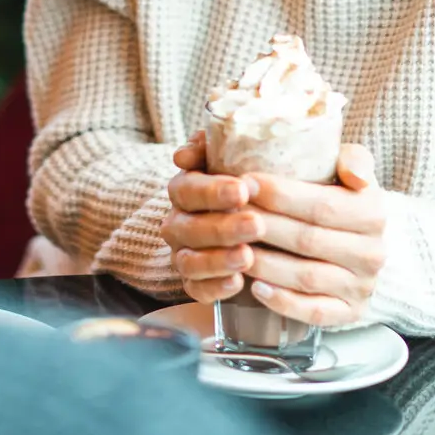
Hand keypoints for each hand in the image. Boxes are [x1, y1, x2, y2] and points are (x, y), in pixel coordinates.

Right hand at [162, 132, 262, 303]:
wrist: (238, 220)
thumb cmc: (240, 184)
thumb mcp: (229, 159)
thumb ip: (212, 145)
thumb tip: (187, 151)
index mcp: (185, 189)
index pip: (187, 189)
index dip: (212, 191)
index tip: (242, 189)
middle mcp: (178, 223)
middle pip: (189, 227)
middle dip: (223, 227)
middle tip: (256, 224)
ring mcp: (183, 255)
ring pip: (190, 261)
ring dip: (218, 260)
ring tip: (247, 256)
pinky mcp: (193, 283)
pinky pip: (196, 290)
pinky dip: (215, 287)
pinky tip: (237, 282)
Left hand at [243, 144, 386, 327]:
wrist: (361, 244)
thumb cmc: (341, 199)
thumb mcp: (350, 170)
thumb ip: (353, 160)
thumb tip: (354, 173)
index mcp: (373, 213)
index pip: (322, 205)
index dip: (280, 195)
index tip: (245, 183)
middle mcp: (372, 253)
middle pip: (308, 240)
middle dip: (264, 226)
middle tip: (228, 214)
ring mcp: (361, 286)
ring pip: (306, 277)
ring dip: (265, 264)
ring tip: (233, 248)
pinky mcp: (349, 312)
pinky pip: (313, 311)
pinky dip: (283, 301)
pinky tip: (255, 287)